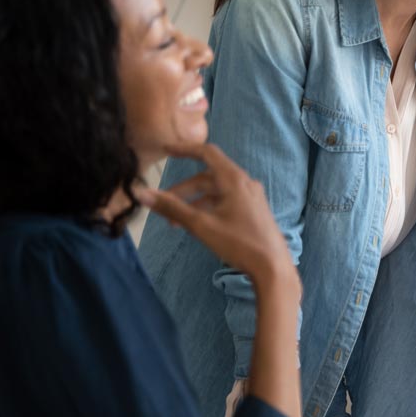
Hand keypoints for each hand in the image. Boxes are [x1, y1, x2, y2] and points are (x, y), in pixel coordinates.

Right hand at [137, 142, 293, 283]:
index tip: (165, 149)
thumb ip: (171, 208)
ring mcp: (251, 196)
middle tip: (162, 206)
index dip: (184, 149)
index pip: (207, 153)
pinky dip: (208, 208)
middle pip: (208, 177)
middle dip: (183, 190)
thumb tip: (142, 193)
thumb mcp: (201, 225)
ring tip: (175, 223)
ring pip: (216, 192)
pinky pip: (226, 201)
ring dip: (194, 202)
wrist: (273, 267)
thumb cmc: (239, 243)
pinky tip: (197, 225)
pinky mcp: (254, 210)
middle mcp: (244, 183)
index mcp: (234, 179)